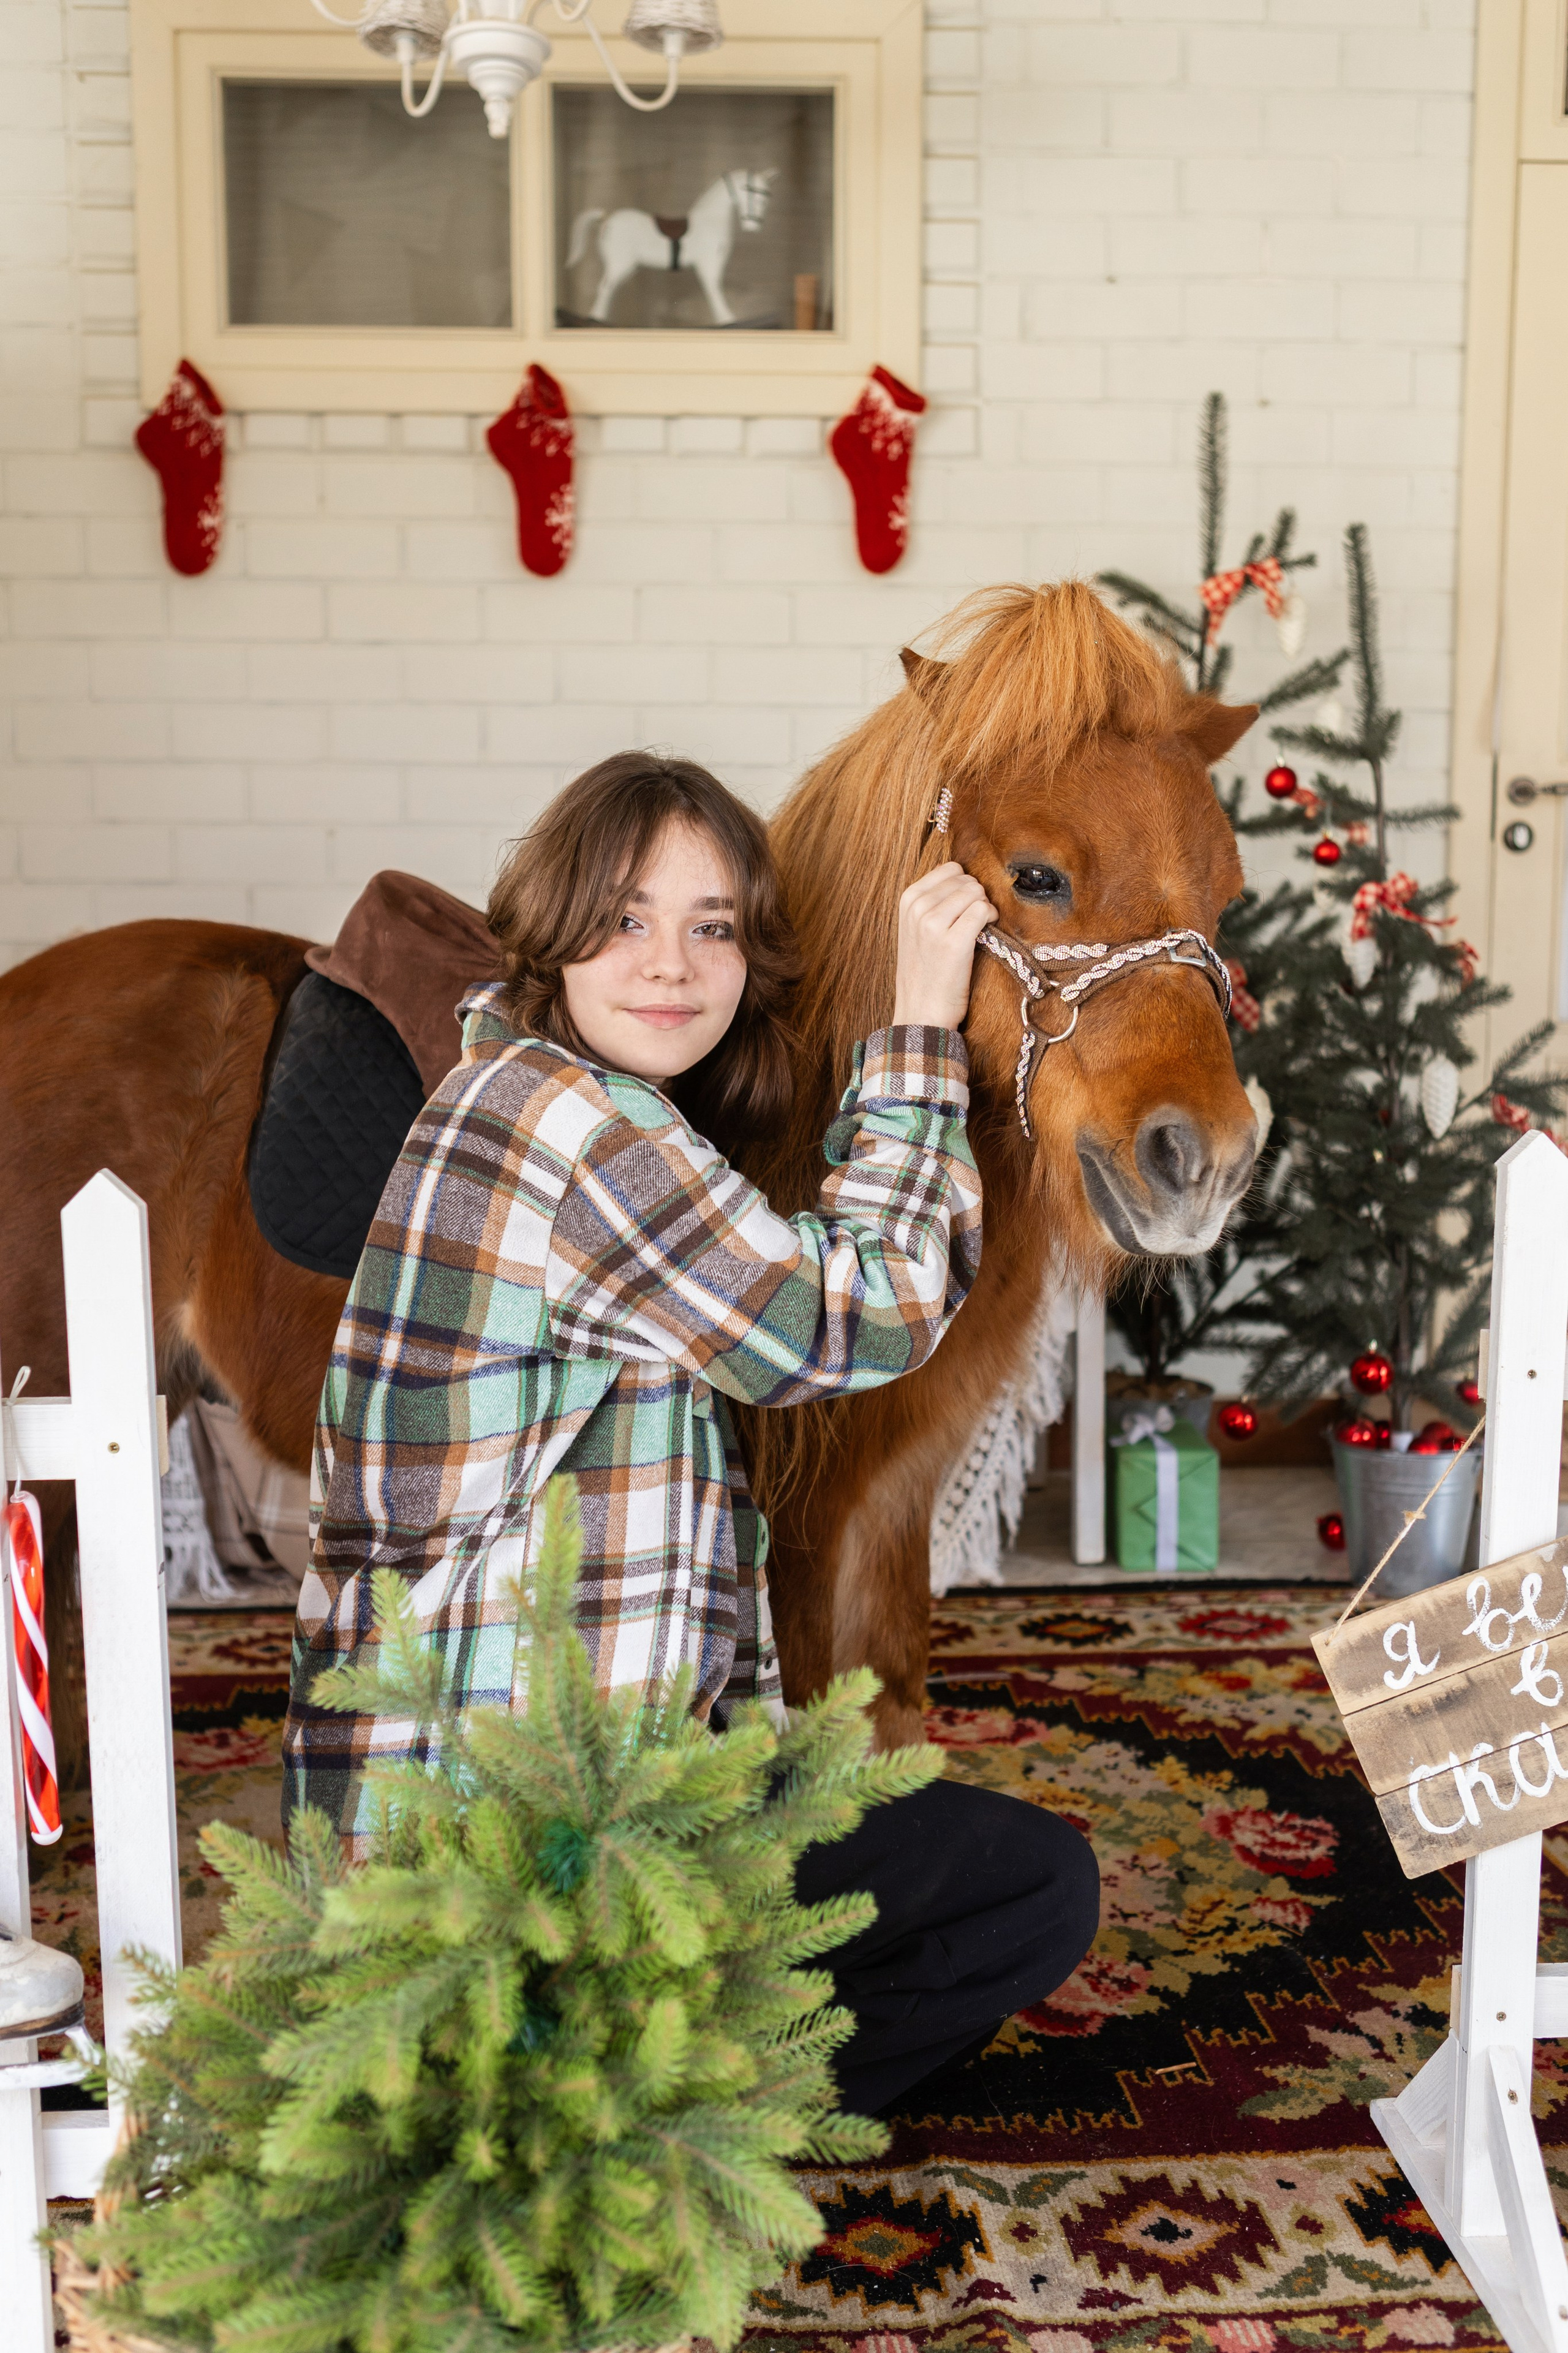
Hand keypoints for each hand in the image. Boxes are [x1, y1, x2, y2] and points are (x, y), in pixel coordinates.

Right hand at [891, 862, 998, 1030]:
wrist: (920, 1012)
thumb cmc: (924, 972)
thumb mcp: (915, 928)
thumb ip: (932, 901)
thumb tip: (965, 878)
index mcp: (907, 899)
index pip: (950, 869)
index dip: (965, 885)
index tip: (965, 906)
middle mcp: (918, 907)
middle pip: (966, 879)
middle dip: (976, 897)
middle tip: (974, 921)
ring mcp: (933, 923)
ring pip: (976, 892)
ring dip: (985, 908)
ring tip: (979, 928)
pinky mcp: (954, 942)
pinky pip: (983, 911)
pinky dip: (991, 919)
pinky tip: (986, 934)